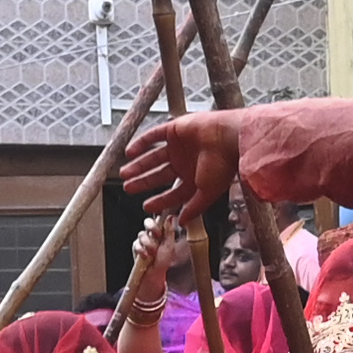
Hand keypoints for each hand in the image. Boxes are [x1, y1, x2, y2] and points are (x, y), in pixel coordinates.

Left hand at [120, 108, 249, 203]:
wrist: (229, 137)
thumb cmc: (223, 165)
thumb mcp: (207, 193)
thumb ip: (194, 208)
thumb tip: (182, 223)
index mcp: (194, 178)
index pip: (173, 192)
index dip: (159, 200)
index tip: (146, 206)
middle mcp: (186, 162)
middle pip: (159, 175)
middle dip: (143, 182)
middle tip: (127, 188)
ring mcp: (179, 146)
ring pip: (153, 157)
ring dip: (138, 165)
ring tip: (124, 174)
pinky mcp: (174, 129)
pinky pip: (153, 136)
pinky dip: (140, 143)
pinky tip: (129, 153)